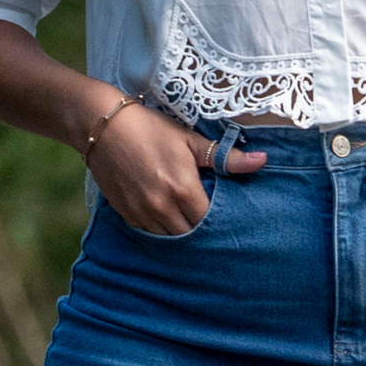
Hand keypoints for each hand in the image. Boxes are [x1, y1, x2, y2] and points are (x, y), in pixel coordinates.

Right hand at [85, 102, 267, 235]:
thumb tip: (263, 161)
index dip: (220, 223)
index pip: (210, 223)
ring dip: (180, 233)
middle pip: (190, 236)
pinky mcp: (125, 214)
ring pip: (169, 239)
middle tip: (212, 224)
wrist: (103, 126)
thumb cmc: (151, 128)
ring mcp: (142, 214)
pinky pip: (148, 233)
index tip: (228, 218)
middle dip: (202, 232)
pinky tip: (168, 218)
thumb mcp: (190, 139)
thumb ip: (225, 157)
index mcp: (183, 191)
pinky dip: (160, 229)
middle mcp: (162, 208)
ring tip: (190, 222)